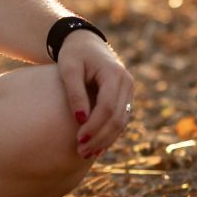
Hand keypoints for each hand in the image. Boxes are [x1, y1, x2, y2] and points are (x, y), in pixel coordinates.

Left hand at [56, 31, 133, 159]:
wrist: (85, 43)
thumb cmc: (73, 54)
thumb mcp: (68, 68)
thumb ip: (75, 92)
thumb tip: (81, 119)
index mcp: (115, 74)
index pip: (108, 106)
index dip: (95, 125)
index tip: (79, 138)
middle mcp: (127, 83)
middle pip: (117, 118)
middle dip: (100, 137)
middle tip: (81, 152)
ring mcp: (128, 92)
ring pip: (121, 122)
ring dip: (105, 140)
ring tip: (86, 153)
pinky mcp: (124, 98)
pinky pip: (119, 120)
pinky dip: (109, 134)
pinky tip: (96, 146)